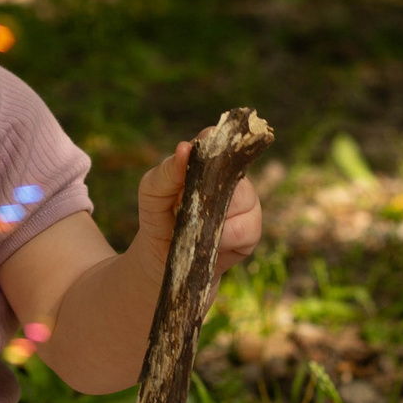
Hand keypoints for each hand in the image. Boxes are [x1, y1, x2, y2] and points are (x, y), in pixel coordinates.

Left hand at [134, 141, 261, 272]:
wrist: (161, 259)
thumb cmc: (159, 217)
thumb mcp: (152, 193)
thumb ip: (166, 172)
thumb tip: (185, 148)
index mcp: (207, 163)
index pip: (219, 143)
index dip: (214, 145)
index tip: (200, 154)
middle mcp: (231, 180)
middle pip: (236, 172)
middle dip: (212, 189)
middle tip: (191, 205)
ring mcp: (245, 206)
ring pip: (245, 201)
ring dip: (216, 218)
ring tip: (196, 228)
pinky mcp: (250, 234)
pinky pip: (248, 230)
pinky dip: (226, 239)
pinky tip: (211, 244)